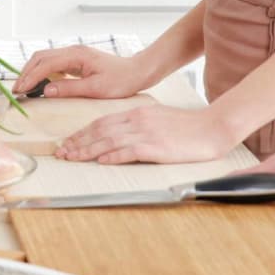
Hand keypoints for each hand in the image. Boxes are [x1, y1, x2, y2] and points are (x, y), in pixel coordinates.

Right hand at [13, 45, 148, 99]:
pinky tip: (39, 83)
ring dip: (32, 71)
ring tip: (24, 87)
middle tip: (16, 90)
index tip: (20, 90)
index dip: (30, 77)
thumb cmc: (121, 80)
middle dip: (26, 73)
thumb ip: (69, 89)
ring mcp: (72, 54)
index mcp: (75, 55)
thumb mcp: (96, 89)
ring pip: (44, 59)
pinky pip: (52, 63)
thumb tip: (45, 91)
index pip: (45, 64)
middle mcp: (71, 51)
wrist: (138, 71)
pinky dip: (41, 71)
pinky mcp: (75, 60)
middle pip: (40, 58)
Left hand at [54, 102, 235, 164]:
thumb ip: (136, 123)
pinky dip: (113, 156)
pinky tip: (101, 161)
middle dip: (78, 142)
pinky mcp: (157, 147)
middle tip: (61, 153)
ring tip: (72, 158)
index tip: (67, 142)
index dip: (81, 132)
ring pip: (109, 141)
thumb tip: (117, 135)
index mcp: (135, 112)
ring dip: (87, 151)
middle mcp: (136, 120)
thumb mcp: (155, 117)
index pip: (100, 122)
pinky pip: (130, 151)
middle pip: (99, 131)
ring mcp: (146, 133)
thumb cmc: (186, 126)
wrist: (213, 127)